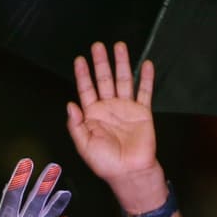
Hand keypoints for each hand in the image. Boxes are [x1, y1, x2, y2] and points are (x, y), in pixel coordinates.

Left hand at [66, 41, 163, 198]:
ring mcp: (126, 108)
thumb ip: (76, 125)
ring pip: (124, 80)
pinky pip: (145, 91)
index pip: (86, 90)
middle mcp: (108, 108)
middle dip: (101, 62)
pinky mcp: (143, 111)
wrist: (129, 171)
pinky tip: (146, 64)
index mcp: (92, 115)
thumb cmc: (104, 162)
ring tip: (120, 46)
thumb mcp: (84, 145)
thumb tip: (70, 104)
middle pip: (104, 80)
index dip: (83, 75)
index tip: (80, 59)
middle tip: (98, 45)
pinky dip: (146, 78)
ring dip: (122, 63)